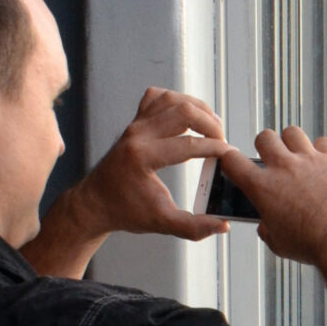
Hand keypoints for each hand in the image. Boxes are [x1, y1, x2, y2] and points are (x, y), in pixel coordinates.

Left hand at [23, 87, 229, 275]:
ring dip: (197, 108)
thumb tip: (223, 225)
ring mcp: (134, 125)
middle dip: (210, 123)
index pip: (188, 144)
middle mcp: (137, 134)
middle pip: (183, 111)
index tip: (230, 155)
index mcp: (142, 156)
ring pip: (171, 99)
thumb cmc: (125, 211)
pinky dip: (176, 101)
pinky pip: (157, 98)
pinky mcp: (134, 122)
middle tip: (222, 141)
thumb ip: (194, 227)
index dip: (215, 148)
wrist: (96, 203)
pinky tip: (189, 115)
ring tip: (212, 126)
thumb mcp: (161, 223)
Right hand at [213, 125, 326, 266]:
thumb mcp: (278, 243)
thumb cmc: (312, 246)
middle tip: (272, 161)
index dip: (230, 160)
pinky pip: (322, 142)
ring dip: (291, 143)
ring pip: (292, 132)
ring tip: (297, 158)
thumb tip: (266, 224)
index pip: (232, 160)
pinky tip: (323, 164)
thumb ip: (267, 228)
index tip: (235, 164)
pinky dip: (320, 151)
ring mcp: (310, 160)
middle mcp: (284, 167)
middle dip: (265, 147)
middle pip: (264, 137)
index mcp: (263, 187)